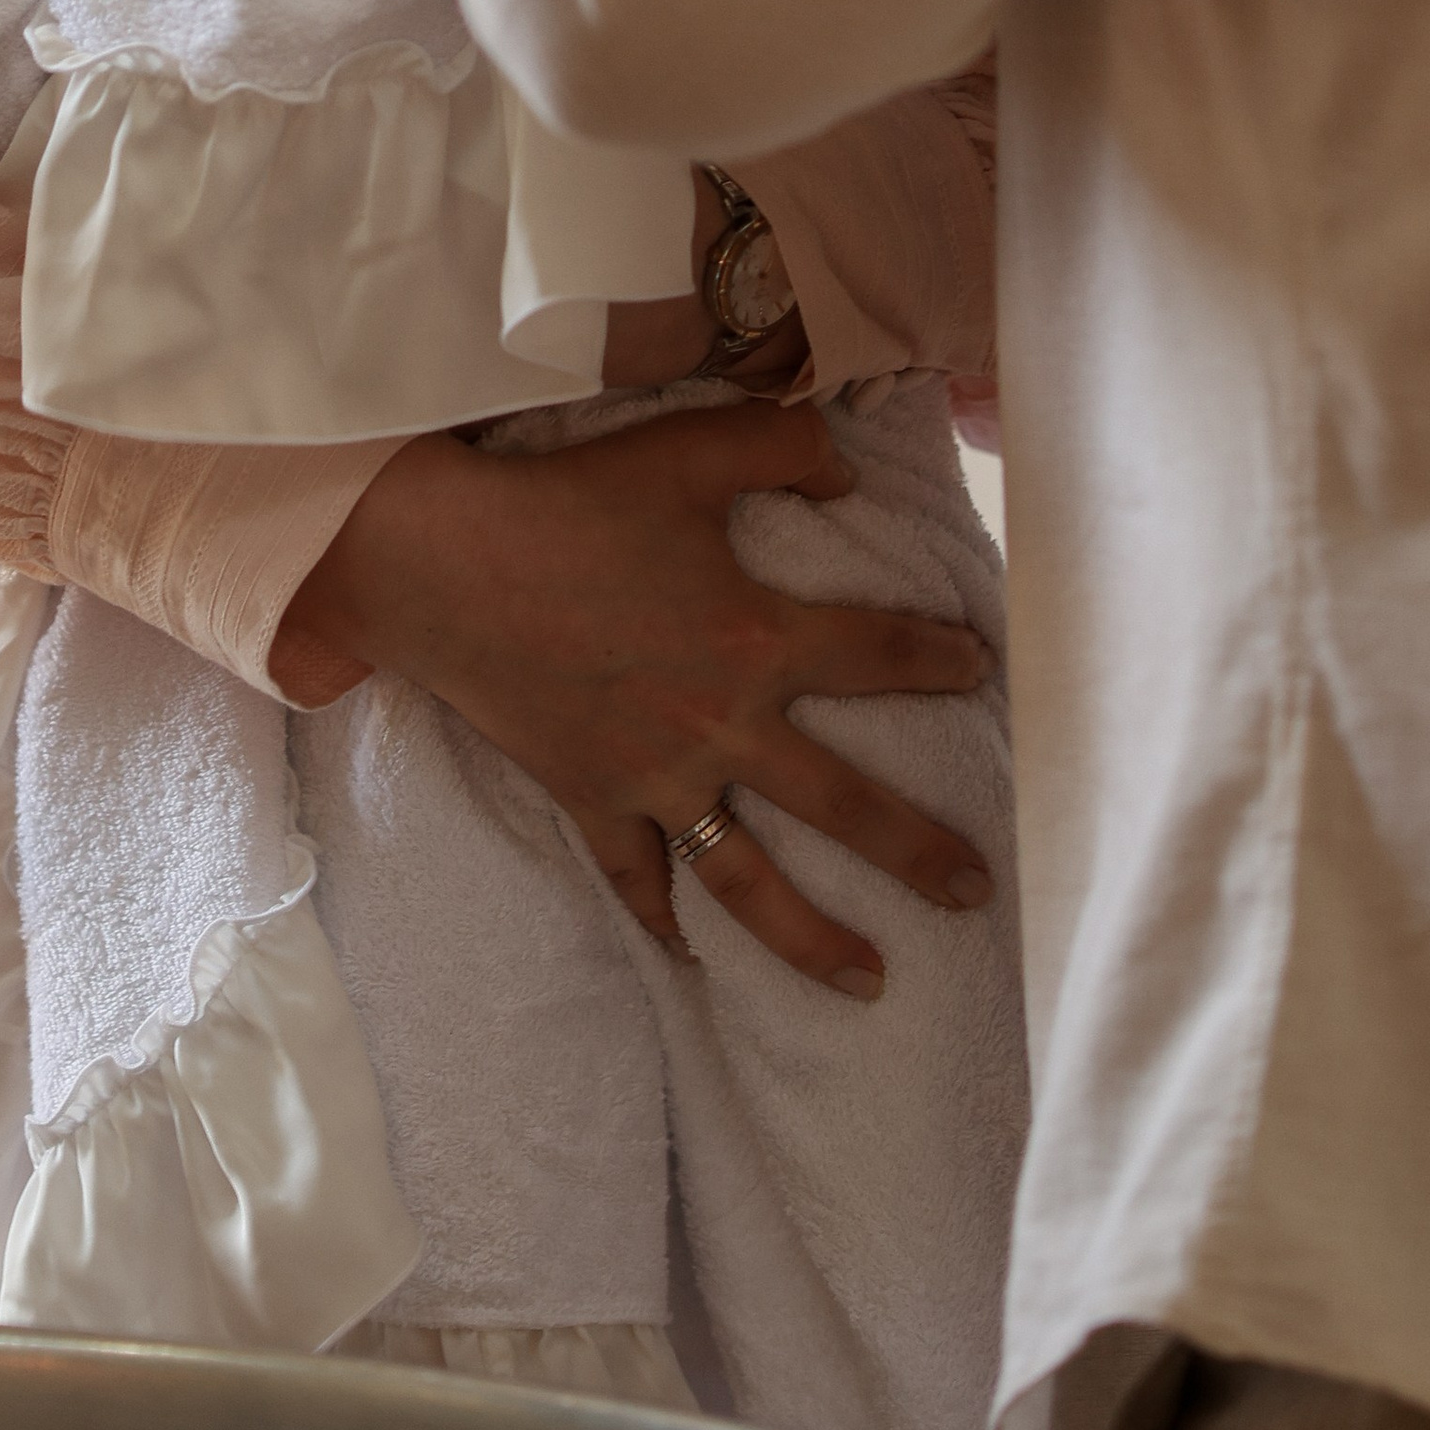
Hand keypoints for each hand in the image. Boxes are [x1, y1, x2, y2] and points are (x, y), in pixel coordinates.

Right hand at [272, 406, 990, 993]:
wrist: (448, 565)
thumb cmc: (571, 502)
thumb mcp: (689, 451)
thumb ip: (782, 448)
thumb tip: (846, 471)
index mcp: (754, 639)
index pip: (876, 654)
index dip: (936, 659)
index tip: (980, 670)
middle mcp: (719, 725)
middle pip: (842, 805)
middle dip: (918, 851)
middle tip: (976, 891)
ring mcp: (653, 777)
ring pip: (749, 880)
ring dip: (814, 938)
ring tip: (872, 981)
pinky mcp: (591, 798)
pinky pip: (635, 878)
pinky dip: (663, 921)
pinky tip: (692, 958)